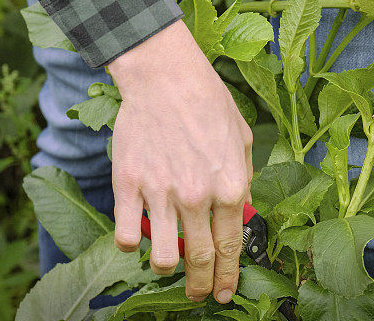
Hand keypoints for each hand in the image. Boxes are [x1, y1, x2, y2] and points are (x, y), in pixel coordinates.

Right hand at [107, 20, 252, 303]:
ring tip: (168, 262)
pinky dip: (132, 244)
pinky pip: (127, 235)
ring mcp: (161, 193)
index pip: (230, 247)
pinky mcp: (128, 185)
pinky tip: (138, 237)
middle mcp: (197, 197)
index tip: (222, 293)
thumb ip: (245, 180)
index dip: (226, 277)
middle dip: (199, 286)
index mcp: (231, 187)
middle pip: (198, 259)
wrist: (166, 77)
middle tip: (197, 296)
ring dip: (166, 268)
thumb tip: (245, 213)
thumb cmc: (210, 103)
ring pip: (161, 257)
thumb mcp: (243, 140)